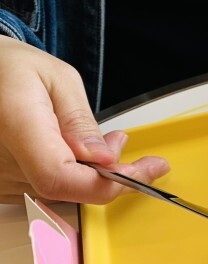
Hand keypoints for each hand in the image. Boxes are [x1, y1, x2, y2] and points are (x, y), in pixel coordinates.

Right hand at [0, 36, 168, 204]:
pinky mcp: (0, 185)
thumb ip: (81, 121)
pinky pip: (44, 192)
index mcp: (14, 124)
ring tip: (96, 144)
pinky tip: (74, 155)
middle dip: (107, 173)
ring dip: (89, 175)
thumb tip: (104, 159)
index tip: (138, 171)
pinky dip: (69, 178)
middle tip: (121, 144)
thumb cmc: (11, 69)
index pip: (60, 177)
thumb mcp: (57, 78)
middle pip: (66, 189)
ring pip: (59, 193)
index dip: (104, 182)